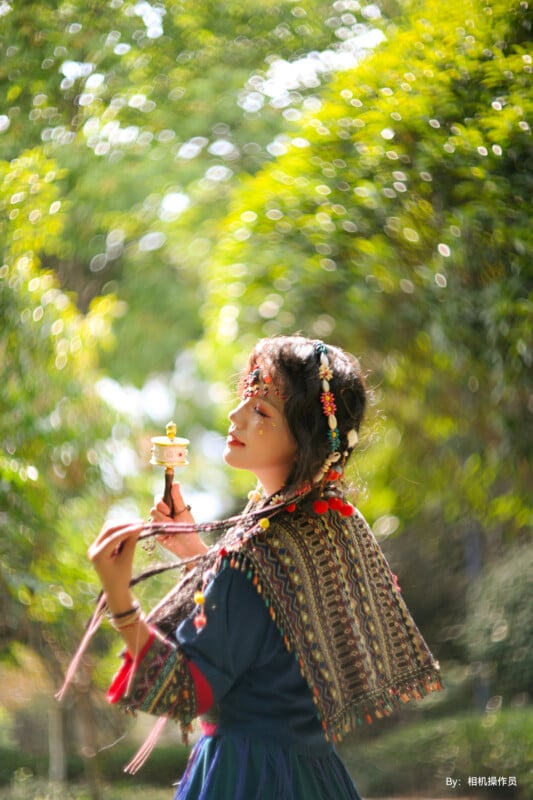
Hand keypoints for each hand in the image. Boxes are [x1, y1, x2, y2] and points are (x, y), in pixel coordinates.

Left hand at [88, 520, 151, 655]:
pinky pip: (110, 533)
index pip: (113, 536)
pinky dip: (121, 530)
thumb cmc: (122, 577)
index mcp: (98, 555)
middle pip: (109, 528)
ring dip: (123, 525)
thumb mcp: (127, 559)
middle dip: (125, 524)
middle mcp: (93, 548)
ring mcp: (95, 546)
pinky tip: (132, 530)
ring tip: (138, 525)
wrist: (114, 590)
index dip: (128, 529)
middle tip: (141, 522)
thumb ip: (131, 541)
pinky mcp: (99, 545)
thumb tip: (138, 526)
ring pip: (109, 528)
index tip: (141, 525)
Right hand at [150, 483, 207, 561]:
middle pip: (155, 505)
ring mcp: (158, 521)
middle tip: (170, 516)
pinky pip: (152, 524)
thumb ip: (177, 498)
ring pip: (153, 513)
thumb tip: (175, 483)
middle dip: (163, 509)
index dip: (161, 500)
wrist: (187, 546)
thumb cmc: (189, 528)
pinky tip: (167, 532)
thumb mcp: (183, 512)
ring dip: (164, 519)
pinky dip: (161, 527)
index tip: (168, 507)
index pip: (160, 497)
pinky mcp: (154, 530)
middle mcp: (163, 513)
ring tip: (172, 526)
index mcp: (170, 506)